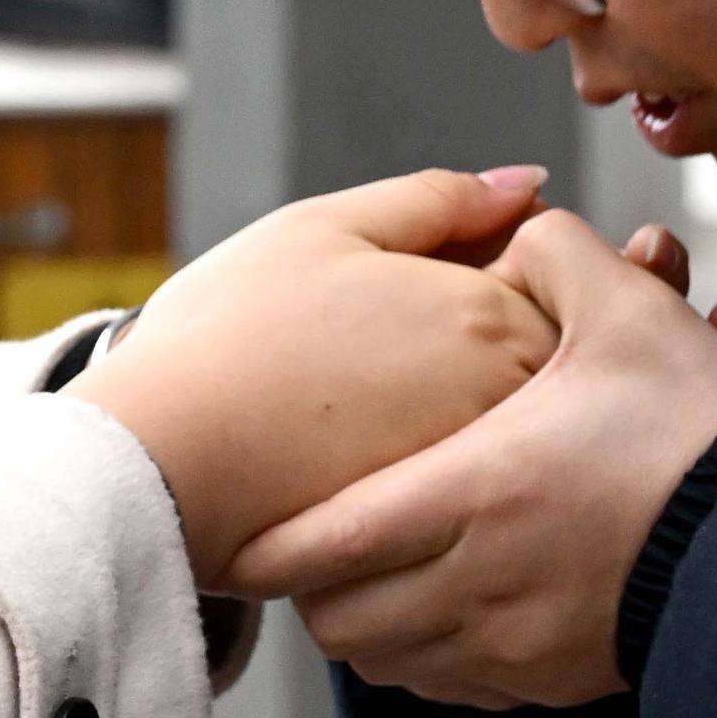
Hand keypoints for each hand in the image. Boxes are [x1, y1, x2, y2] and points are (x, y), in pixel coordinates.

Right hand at [72, 167, 561, 584]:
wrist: (159, 465)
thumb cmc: (229, 337)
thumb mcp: (328, 229)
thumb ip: (440, 200)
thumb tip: (528, 184)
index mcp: (490, 314)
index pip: (557, 284)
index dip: (497, 270)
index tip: (418, 285)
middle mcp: (506, 401)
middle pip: (546, 361)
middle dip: (492, 344)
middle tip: (381, 349)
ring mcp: (480, 476)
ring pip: (512, 428)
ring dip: (470, 406)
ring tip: (366, 402)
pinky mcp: (439, 533)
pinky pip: (471, 489)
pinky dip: (440, 468)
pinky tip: (359, 455)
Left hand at [223, 209, 716, 709]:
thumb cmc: (703, 428)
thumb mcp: (630, 312)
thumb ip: (551, 254)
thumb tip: (513, 233)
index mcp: (477, 491)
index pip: (326, 543)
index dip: (269, 543)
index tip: (242, 527)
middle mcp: (481, 584)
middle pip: (340, 620)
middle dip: (313, 587)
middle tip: (314, 540)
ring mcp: (516, 646)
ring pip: (390, 662)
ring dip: (369, 623)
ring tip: (375, 570)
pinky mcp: (556, 682)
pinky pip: (456, 687)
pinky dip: (430, 655)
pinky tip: (450, 604)